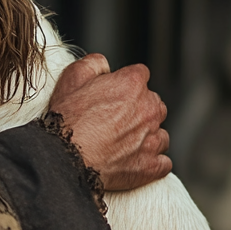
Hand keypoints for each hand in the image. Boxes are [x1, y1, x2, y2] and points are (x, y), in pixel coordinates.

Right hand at [48, 56, 170, 190]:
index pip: (140, 76)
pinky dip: (152, 162)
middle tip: (115, 120)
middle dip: (139, 110)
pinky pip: (164, 162)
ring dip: (147, 137)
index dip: (125, 84)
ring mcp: (152, 139)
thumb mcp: (71, 79)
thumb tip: (103, 65)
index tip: (114, 94)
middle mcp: (148, 109)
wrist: (66, 159)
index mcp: (132, 85)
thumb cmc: (67, 121)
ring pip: (160, 134)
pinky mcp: (151, 166)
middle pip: (154, 104)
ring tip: (124, 143)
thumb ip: (93, 64)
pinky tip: (136, 161)